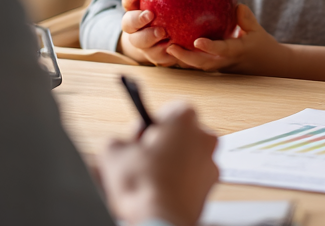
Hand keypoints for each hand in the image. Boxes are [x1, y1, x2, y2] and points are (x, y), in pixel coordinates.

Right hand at [98, 102, 218, 225]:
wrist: (160, 219)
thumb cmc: (143, 184)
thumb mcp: (113, 152)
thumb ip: (119, 139)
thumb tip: (122, 144)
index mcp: (185, 119)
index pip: (171, 109)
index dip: (153, 123)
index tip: (141, 135)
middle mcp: (204, 138)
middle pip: (182, 133)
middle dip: (163, 143)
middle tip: (143, 157)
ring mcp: (211, 163)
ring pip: (188, 156)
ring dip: (172, 163)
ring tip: (150, 178)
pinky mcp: (211, 187)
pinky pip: (193, 177)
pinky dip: (180, 181)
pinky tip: (161, 190)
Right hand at [119, 0, 177, 67]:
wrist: (168, 38)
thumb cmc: (168, 11)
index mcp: (134, 14)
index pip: (128, 5)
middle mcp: (136, 32)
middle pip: (131, 29)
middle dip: (140, 24)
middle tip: (153, 18)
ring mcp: (145, 47)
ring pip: (144, 47)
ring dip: (153, 42)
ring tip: (167, 35)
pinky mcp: (158, 58)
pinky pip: (160, 59)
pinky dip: (167, 55)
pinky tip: (177, 48)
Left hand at [167, 4, 282, 73]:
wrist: (265, 65)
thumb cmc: (260, 44)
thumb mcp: (258, 30)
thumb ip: (246, 18)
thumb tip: (235, 5)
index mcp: (238, 51)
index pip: (223, 50)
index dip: (210, 47)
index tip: (197, 41)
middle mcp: (225, 61)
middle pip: (203, 63)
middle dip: (185, 57)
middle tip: (169, 46)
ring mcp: (218, 66)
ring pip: (197, 66)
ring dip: (181, 60)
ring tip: (164, 48)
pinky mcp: (213, 67)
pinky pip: (197, 64)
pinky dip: (184, 59)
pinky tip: (169, 49)